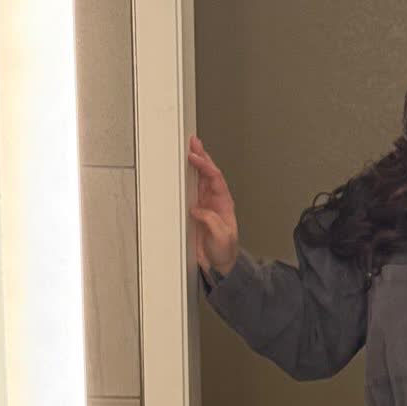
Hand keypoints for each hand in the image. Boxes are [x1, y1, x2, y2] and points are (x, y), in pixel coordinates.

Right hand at [187, 134, 238, 275]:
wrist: (219, 264)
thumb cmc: (224, 252)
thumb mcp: (222, 238)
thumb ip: (212, 222)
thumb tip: (199, 209)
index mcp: (224, 204)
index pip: (215, 179)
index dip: (206, 167)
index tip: (195, 157)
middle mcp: (215, 201)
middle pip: (208, 173)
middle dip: (202, 156)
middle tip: (193, 141)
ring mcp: (205, 204)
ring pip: (199, 178)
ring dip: (195, 163)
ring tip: (189, 148)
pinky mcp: (195, 210)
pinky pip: (190, 190)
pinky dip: (186, 178)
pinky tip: (181, 169)